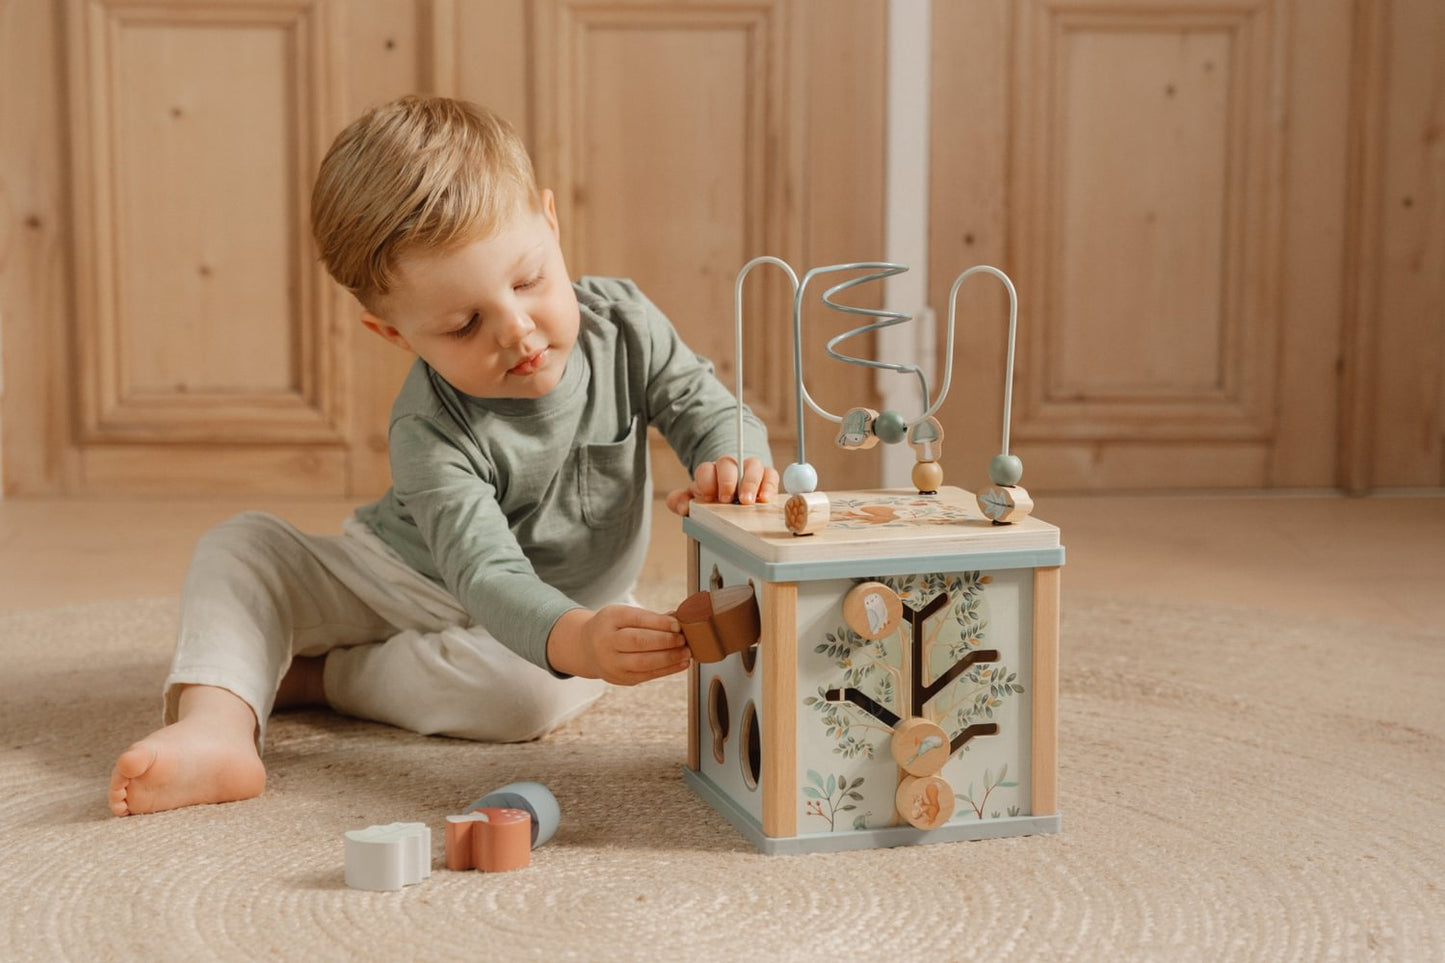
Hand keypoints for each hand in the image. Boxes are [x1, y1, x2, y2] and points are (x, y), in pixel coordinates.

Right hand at [546, 605, 689, 684]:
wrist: (586, 648)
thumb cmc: (613, 627)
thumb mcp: (624, 614)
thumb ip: (650, 618)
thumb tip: (679, 619)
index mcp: (610, 618)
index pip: (636, 619)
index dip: (659, 623)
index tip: (678, 624)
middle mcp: (606, 641)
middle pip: (638, 641)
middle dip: (665, 641)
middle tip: (684, 639)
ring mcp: (611, 662)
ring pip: (643, 662)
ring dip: (669, 658)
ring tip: (686, 653)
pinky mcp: (620, 678)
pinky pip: (646, 675)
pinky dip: (667, 670)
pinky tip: (681, 664)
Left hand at [666, 456, 778, 515]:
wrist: (731, 494)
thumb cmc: (712, 497)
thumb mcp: (693, 499)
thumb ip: (680, 501)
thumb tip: (682, 506)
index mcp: (710, 471)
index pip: (706, 469)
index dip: (706, 481)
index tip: (707, 496)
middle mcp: (730, 467)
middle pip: (729, 463)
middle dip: (727, 480)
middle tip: (726, 499)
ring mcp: (749, 470)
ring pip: (753, 465)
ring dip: (750, 483)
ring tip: (747, 501)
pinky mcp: (767, 477)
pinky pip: (771, 474)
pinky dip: (769, 485)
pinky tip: (765, 499)